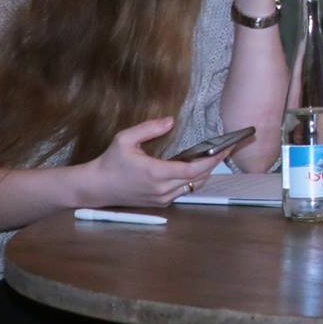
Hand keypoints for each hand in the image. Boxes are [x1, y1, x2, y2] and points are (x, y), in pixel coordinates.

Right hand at [86, 118, 233, 207]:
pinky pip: (183, 191)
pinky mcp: (160, 202)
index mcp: (156, 173)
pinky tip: (196, 166)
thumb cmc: (110, 162)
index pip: (193, 169)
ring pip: (193, 186)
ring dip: (205, 172)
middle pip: (198, 178)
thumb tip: (171, 121)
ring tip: (214, 155)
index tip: (225, 148)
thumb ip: (149, 128)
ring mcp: (162, 198)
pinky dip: (193, 179)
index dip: (212, 160)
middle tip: (226, 148)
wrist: (96, 187)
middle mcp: (162, 189)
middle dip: (214, 163)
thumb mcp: (125, 139)